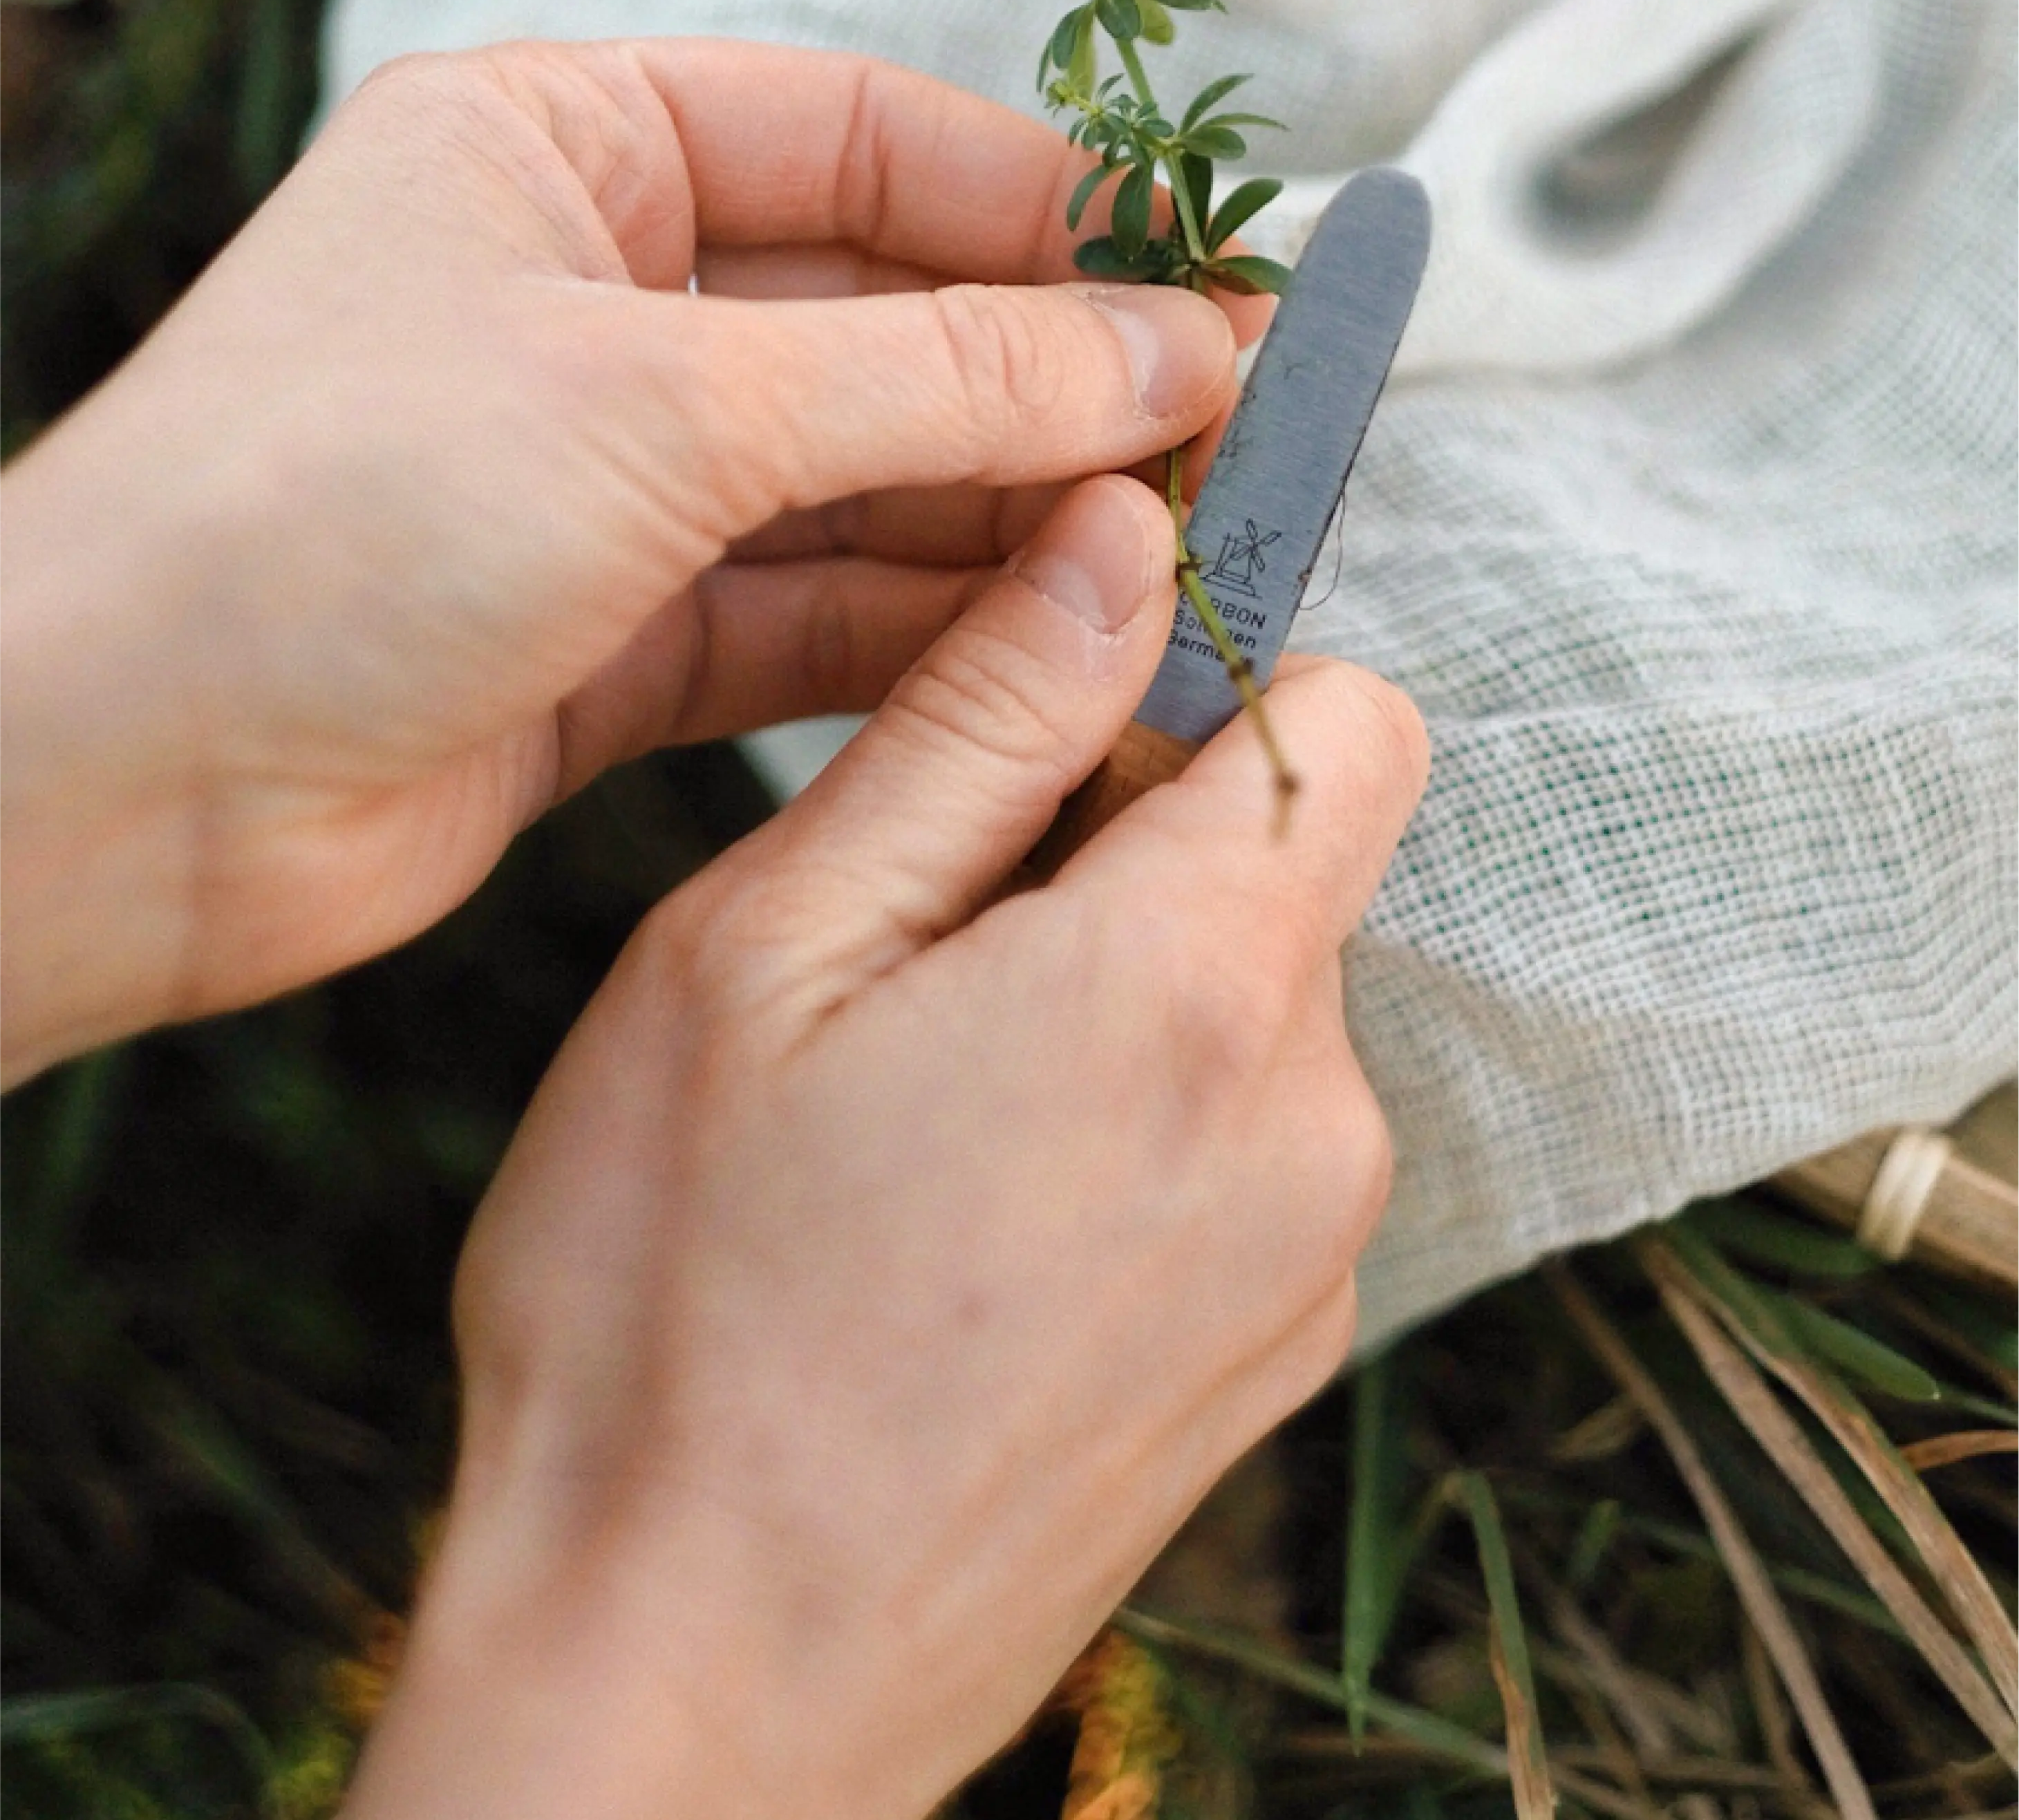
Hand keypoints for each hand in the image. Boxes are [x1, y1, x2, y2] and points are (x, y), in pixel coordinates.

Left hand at [0, 40, 1242, 1081]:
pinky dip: (933, 629)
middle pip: (883, 313)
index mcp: (561, 142)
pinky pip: (813, 610)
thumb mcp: (667, 401)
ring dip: (1014, 515)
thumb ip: (941, 377)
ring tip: (1188, 549)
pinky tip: (1065, 650)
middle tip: (1240, 437)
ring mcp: (601, 474)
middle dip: (1053, 378)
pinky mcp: (610, 636)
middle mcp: (587, 294)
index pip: (865, 134)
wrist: (108, 786)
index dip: (1049, 203)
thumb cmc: (332, 512)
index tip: (1216, 276)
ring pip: (865, 475)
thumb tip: (1180, 346)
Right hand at [342, 473, 1427, 1819]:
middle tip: (906, 958)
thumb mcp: (766, 953)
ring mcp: (1312, 1264)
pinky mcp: (1275, 1363)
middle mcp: (1314, 1126)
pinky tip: (962, 1227)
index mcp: (1198, 989)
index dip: (1203, 682)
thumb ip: (975, 724)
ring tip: (912, 1115)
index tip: (1045, 735)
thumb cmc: (671, 1307)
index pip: (1353, 713)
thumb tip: (1121, 534)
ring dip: (1114, 1000)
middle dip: (1125, 853)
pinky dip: (1132, 1130)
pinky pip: (1245, 1150)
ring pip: (1255, 1007)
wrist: (684, 1700)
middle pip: (1289, 865)